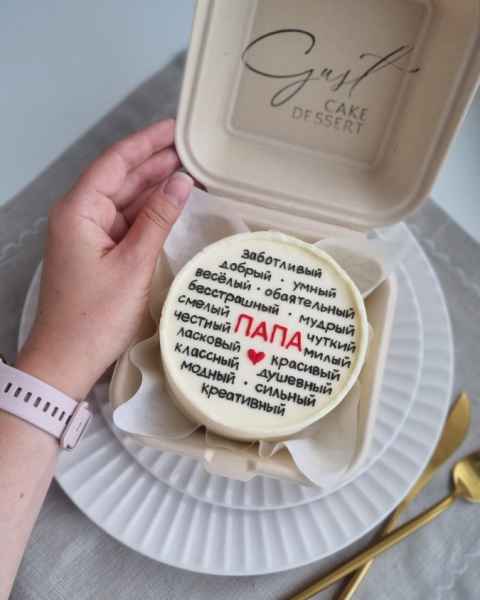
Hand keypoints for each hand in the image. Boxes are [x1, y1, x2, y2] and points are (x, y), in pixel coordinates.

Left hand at [16, 119, 192, 398]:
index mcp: (79, 210)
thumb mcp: (133, 264)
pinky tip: (172, 206)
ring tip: (191, 173)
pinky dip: (149, 214)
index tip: (176, 128)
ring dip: (155, 188)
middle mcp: (81, 215)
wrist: (67, 361)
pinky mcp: (99, 252)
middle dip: (155, 163)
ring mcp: (89, 234)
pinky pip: (127, 223)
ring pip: (126, 201)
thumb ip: (159, 219)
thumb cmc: (95, 316)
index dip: (147, 142)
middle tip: (194, 151)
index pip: (116, 162)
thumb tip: (182, 181)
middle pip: (121, 178)